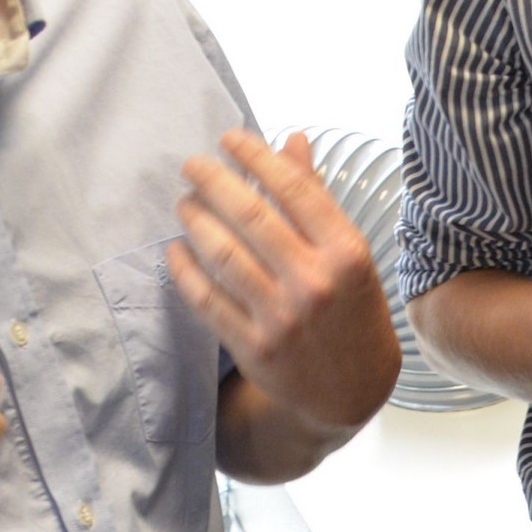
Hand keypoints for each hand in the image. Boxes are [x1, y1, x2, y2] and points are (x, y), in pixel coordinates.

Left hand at [170, 129, 402, 432]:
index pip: (294, 188)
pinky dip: (184, 269)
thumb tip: (292, 139)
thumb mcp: (349, 255)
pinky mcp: (254, 348)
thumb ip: (317, 200)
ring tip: (183, 204)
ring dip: (194, 219)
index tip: (229, 139)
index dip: (255, 155)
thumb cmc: (351, 311)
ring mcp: (283, 317)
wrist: (354, 391)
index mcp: (346, 252)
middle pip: (250, 214)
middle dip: (212, 180)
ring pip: (222, 253)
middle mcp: (315, 282)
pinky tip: (177, 249)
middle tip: (192, 166)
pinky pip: (206, 298)